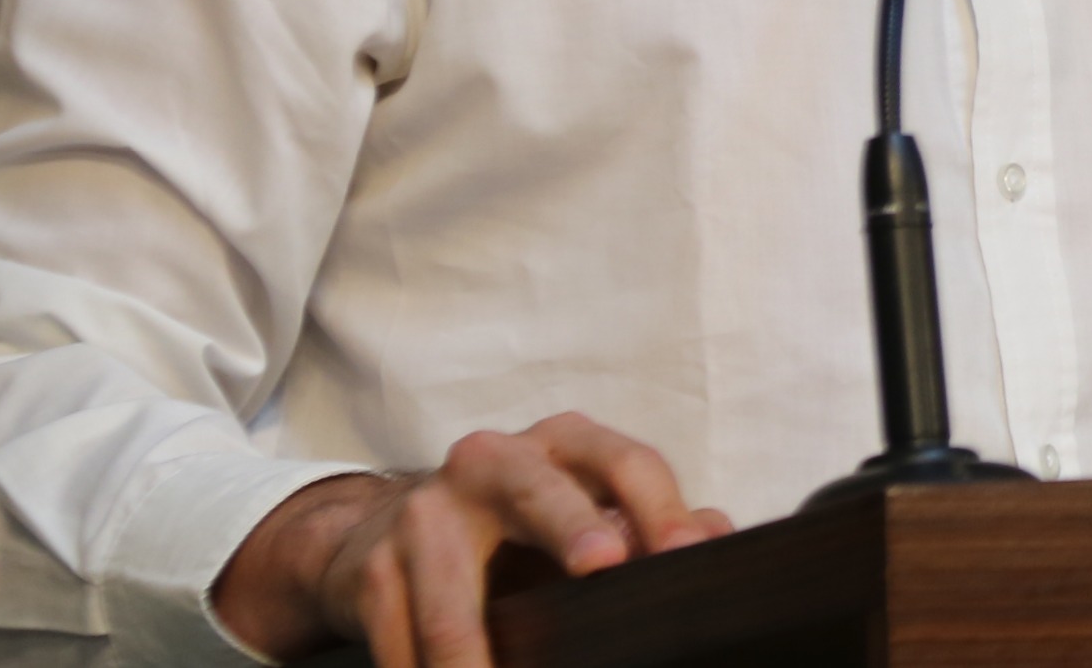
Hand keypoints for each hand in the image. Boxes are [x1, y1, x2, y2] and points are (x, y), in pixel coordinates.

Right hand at [210, 412, 732, 665]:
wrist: (380, 534)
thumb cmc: (511, 530)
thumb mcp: (583, 514)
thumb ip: (647, 526)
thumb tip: (718, 540)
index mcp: (559, 445)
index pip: (622, 461)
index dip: (657, 505)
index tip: (683, 553)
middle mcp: (489, 461)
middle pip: (538, 489)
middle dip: (572, 526)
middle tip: (605, 565)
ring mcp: (425, 512)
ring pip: (455, 600)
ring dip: (479, 661)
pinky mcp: (373, 570)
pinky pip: (402, 643)